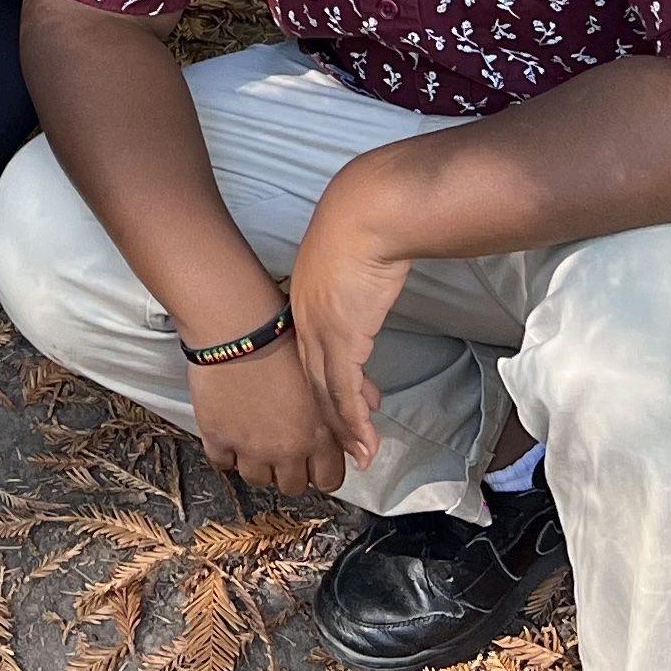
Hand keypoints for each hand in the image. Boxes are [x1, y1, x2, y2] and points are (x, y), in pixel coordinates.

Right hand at [187, 330, 354, 497]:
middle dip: (289, 470)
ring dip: (257, 464)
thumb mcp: (325, 367)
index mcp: (318, 433)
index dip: (322, 470)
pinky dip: (225, 452)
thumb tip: (373, 405)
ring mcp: (251, 447)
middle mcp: (287, 448)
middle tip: (282, 448)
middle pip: (293, 485)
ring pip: (258, 480)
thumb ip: (351, 393)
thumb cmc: (281, 338)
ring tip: (254, 441)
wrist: (237, 327)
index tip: (313, 459)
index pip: (330, 479)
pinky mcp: (218, 438)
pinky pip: (221, 463)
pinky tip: (227, 435)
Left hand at [286, 167, 414, 472]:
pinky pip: (344, 391)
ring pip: (327, 394)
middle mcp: (305, 322)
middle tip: (344, 444)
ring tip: (360, 456)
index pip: (308, 356)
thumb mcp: (348, 260)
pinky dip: (354, 421)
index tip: (339, 406)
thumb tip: (366, 283)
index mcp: (303, 302)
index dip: (320, 385)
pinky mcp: (342, 338)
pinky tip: (365, 443)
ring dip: (344, 429)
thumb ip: (350, 280)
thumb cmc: (363, 227)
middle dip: (328, 417)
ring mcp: (321, 332)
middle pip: (312, 382)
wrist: (367, 214)